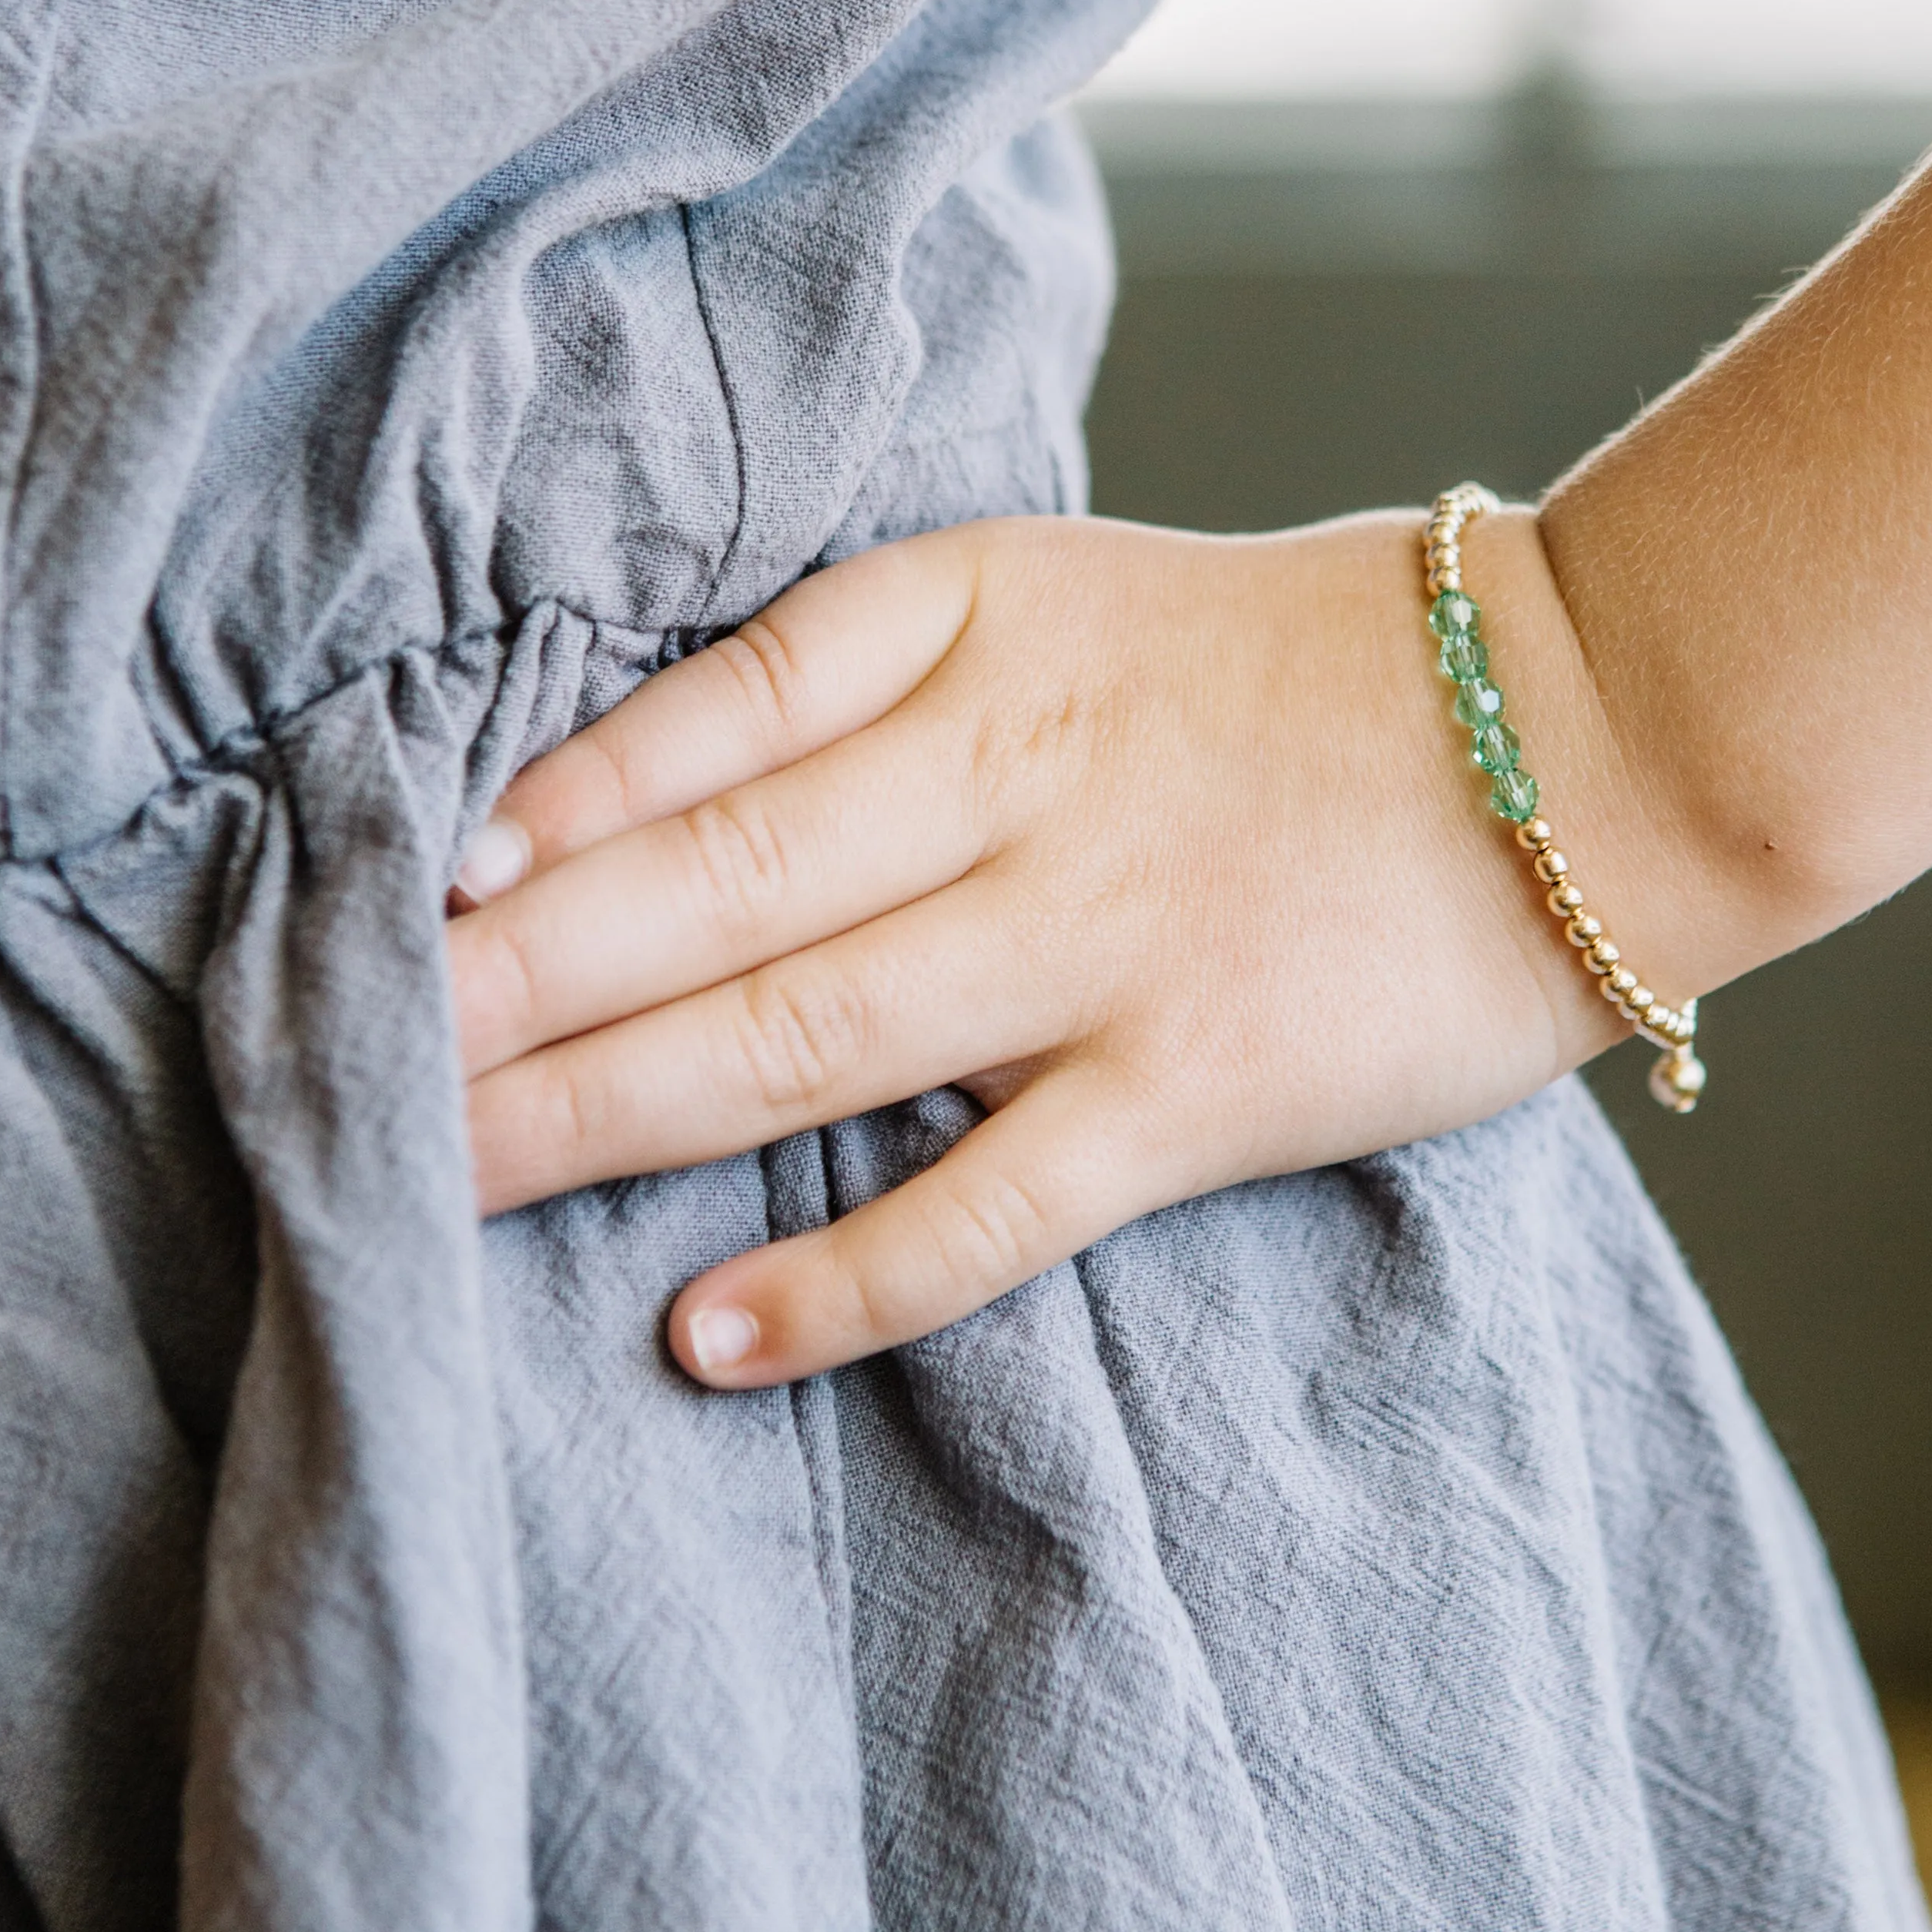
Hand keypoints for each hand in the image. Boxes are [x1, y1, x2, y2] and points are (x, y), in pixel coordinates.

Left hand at [444, 510, 1622, 1385]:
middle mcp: (1022, 778)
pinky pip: (987, 1203)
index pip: (721, 706)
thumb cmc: (1308, 673)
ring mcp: (1105, 941)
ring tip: (435, 1180)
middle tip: (332, 1062)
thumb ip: (889, 677)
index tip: (409, 876)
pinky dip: (842, 1274)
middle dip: (511, 982)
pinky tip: (704, 1330)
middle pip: (713, 887)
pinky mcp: (1194, 1088)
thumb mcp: (1080, 601)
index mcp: (987, 626)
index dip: (556, 796)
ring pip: (804, 1033)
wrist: (1599, 731)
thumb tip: (648, 782)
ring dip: (603, 1111)